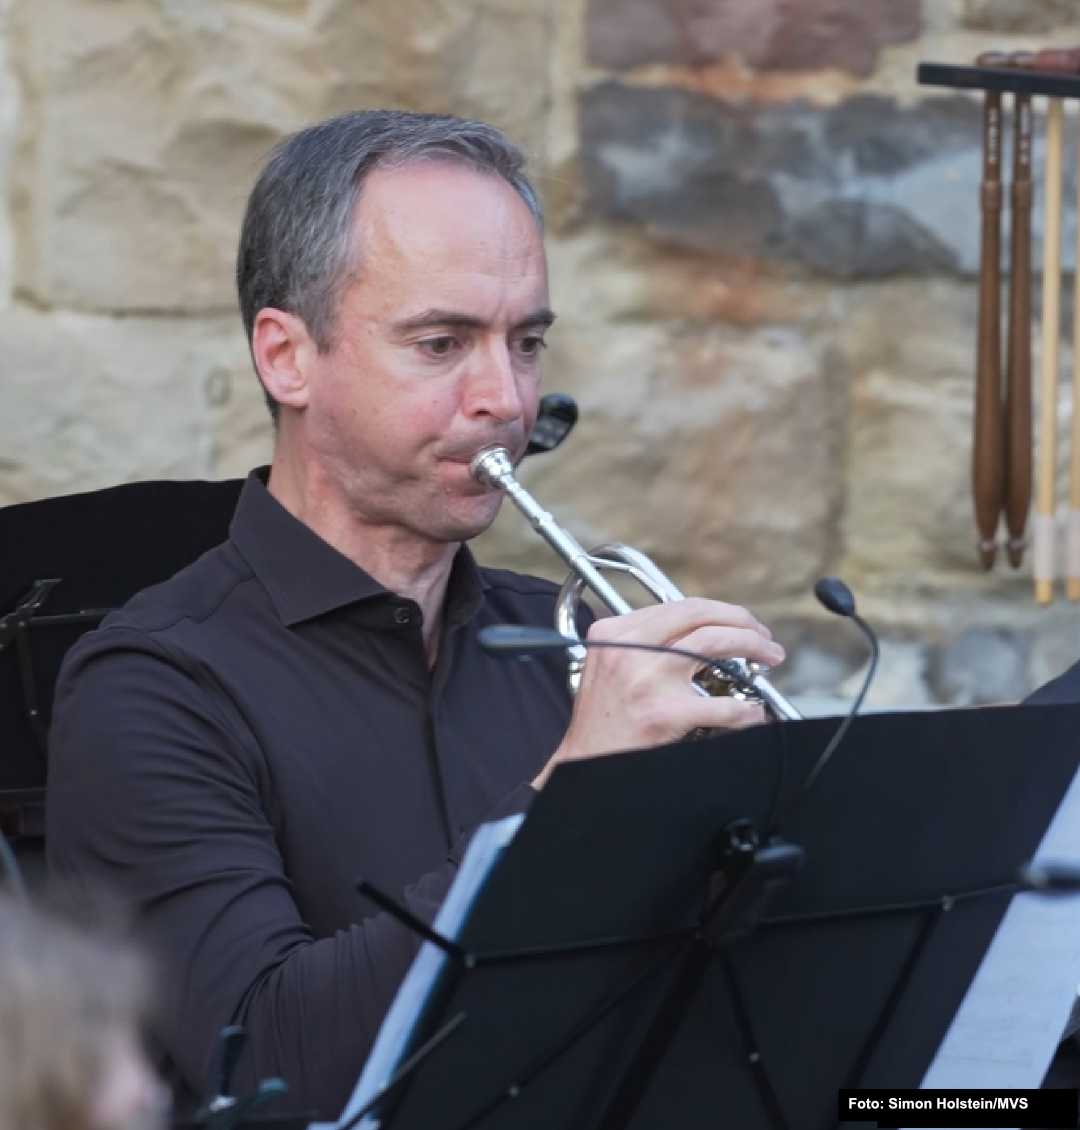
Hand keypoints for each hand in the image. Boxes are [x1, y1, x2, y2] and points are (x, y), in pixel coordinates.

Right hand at [531, 598, 784, 788]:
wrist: (586, 761)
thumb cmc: (602, 719)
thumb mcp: (610, 663)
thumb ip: (644, 641)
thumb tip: (700, 630)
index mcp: (614, 631)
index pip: (678, 606)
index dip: (718, 611)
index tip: (738, 621)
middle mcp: (630, 647)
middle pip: (699, 615)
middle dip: (741, 621)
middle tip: (762, 636)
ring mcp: (648, 678)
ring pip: (715, 643)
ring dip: (752, 645)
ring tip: (769, 656)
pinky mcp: (665, 712)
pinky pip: (722, 705)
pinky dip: (746, 710)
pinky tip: (753, 712)